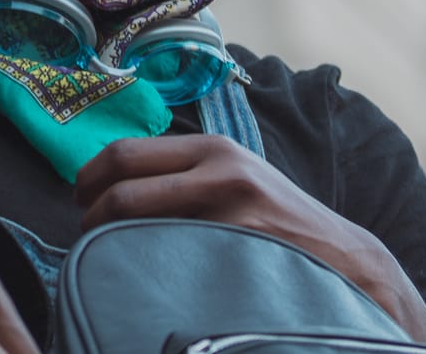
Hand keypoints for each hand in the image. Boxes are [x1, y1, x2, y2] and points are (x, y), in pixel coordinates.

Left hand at [74, 135, 425, 342]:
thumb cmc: (278, 222)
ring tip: (108, 256)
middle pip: (123, 185)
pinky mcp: (238, 247)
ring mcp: (229, 210)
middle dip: (90, 211)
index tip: (78, 199)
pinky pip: (169, 257)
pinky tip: (147, 278)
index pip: (124, 153)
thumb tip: (114, 183)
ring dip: (111, 242)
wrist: (347, 261)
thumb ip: (185, 173)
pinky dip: (146, 268)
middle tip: (85, 231)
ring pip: (138, 223)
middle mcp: (219, 169)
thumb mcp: (235, 177)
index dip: (88, 178)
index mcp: (213, 148)